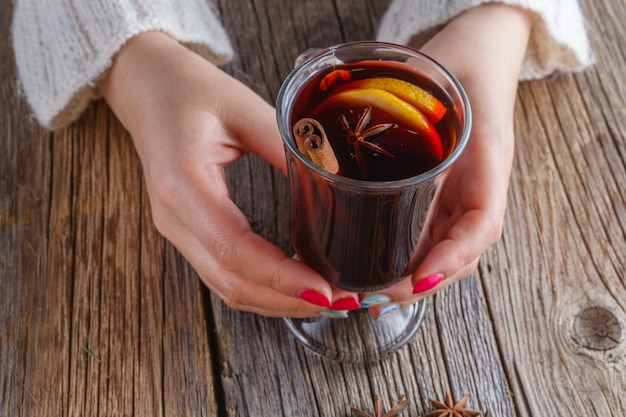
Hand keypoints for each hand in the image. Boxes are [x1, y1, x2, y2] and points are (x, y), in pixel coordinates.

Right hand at [97, 31, 357, 316]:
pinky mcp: (187, 232)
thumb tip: (337, 186)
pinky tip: (294, 286)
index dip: (281, 277)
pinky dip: (262, 288)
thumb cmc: (190, 91)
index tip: (325, 290)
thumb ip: (288, 147)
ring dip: (277, 301)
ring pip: (227, 287)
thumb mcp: (244, 108)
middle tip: (341, 300)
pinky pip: (223, 274)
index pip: (234, 249)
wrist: (148, 87)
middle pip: (231, 281)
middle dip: (288, 300)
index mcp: (182, 183)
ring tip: (327, 299)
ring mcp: (176, 230)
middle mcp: (173, 217)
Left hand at [366, 4, 533, 315]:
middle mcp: (479, 186)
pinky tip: (384, 273)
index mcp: (488, 162)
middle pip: (461, 252)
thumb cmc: (460, 64)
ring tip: (375, 298)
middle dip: (422, 281)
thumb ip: (407, 101)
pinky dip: (412, 260)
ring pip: (447, 250)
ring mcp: (465, 193)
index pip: (482, 224)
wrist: (479, 53)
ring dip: (414, 279)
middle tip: (378, 298)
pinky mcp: (446, 194)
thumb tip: (346, 116)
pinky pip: (434, 235)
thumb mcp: (439, 78)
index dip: (452, 256)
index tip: (419, 278)